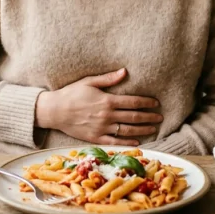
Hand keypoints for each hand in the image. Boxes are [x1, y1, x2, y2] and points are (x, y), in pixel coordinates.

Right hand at [35, 68, 162, 145]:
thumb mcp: (89, 82)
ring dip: (143, 130)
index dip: (146, 103)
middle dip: (149, 117)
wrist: (54, 111)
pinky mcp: (96, 138)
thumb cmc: (71, 93)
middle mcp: (107, 116)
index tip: (156, 103)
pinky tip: (137, 141)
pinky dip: (127, 142)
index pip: (132, 102)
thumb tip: (125, 72)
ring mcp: (102, 128)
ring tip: (153, 129)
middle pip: (134, 117)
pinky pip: (115, 142)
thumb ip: (108, 79)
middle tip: (160, 117)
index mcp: (107, 100)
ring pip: (127, 130)